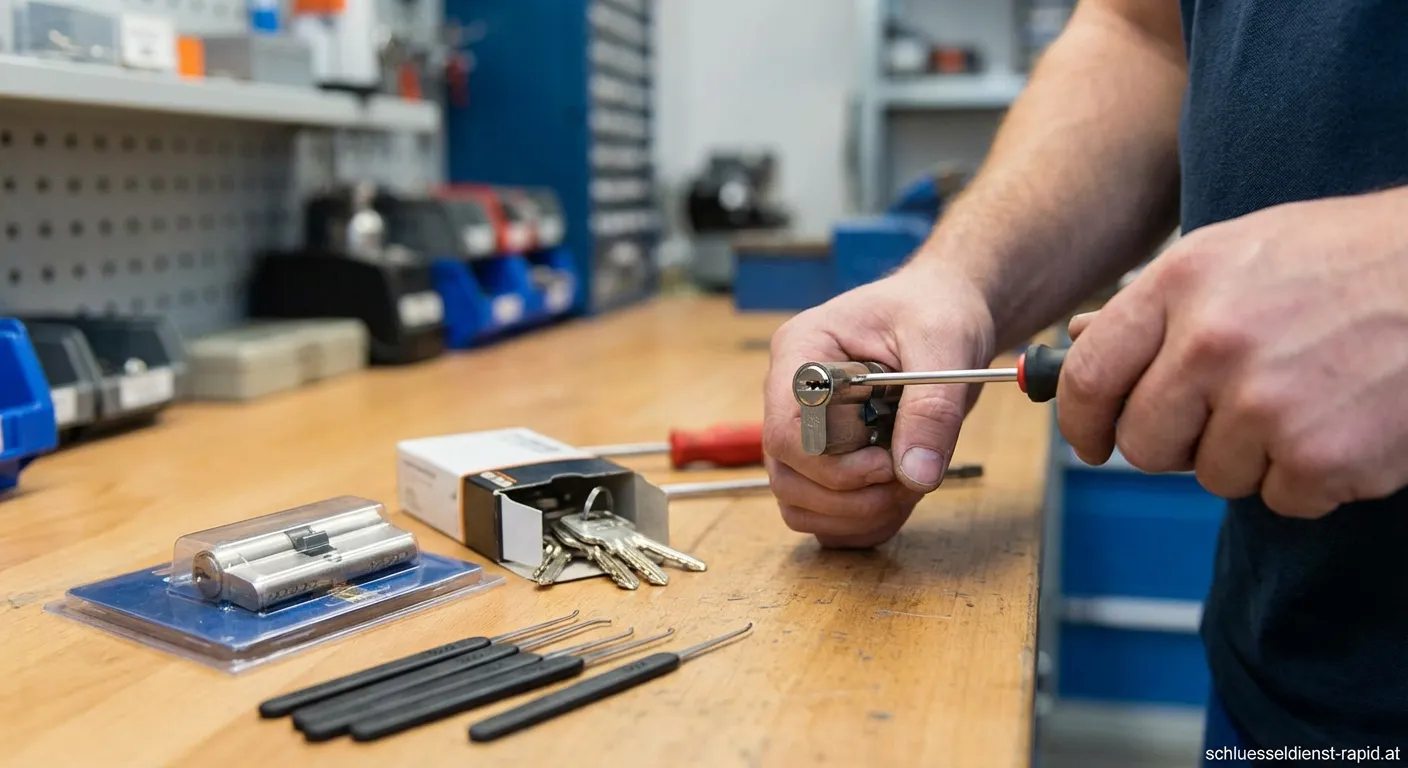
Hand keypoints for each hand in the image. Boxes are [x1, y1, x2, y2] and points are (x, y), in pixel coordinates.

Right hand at [762, 262, 996, 546]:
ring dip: (855, 514)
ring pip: (798, 502)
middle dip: (850, 496)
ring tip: (908, 485)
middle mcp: (789, 395)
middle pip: (786, 474)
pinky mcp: (824, 458)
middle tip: (907, 479)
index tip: (888, 463)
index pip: (786, 431)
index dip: (834, 465)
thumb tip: (917, 473)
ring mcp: (803, 430)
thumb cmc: (935, 310)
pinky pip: (822, 514)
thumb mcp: (944, 345)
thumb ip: (932, 408)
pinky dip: (860, 523)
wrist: (943, 312)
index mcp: (802, 352)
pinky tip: (898, 497)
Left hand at [1059, 190, 1407, 516]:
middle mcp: (1212, 342)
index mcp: (1181, 284)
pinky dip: (1309, 476)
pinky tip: (1341, 420)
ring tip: (1305, 396)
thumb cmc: (1345, 261)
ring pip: (1213, 475)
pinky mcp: (1317, 456)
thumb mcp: (1236, 253)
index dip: (1080, 422)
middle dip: (1175, 443)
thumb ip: (1156, 305)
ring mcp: (1265, 403)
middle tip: (1227, 414)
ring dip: (1252, 456)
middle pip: (1142, 444)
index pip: (1088, 377)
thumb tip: (1078, 341)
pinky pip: (1280, 499)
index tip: (1090, 441)